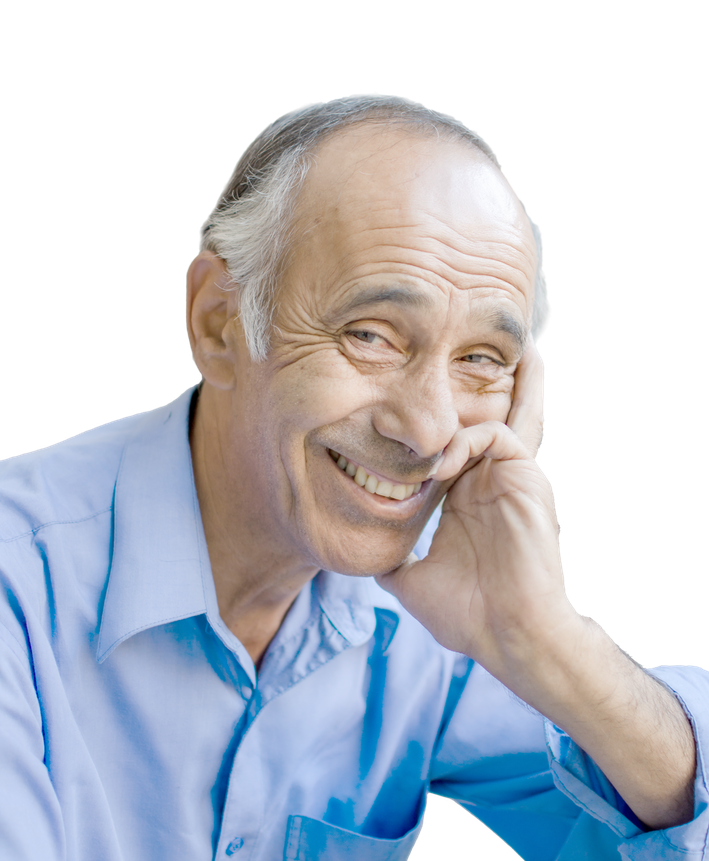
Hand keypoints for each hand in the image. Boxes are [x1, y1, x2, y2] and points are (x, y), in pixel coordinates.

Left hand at [376, 342, 574, 677]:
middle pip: (484, 417)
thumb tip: (367, 557)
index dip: (433, 430)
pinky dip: (463, 440)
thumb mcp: (414, 581)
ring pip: (493, 414)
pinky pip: (494, 435)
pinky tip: (439, 466)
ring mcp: (508, 477)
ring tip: (436, 391)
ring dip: (457, 407)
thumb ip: (394, 558)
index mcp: (467, 500)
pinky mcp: (523, 476)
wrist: (508, 636)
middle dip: (474, 385)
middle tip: (459, 350)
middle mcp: (489, 481)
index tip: (399, 413)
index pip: (454, 448)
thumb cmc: (469, 615)